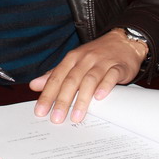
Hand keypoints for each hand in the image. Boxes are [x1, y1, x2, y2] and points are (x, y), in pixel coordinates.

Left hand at [29, 28, 147, 123]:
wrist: (123, 40)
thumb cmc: (95, 55)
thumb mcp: (73, 62)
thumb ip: (54, 74)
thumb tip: (34, 85)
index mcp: (72, 58)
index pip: (56, 78)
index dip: (48, 95)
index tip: (41, 111)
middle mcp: (85, 59)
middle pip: (71, 80)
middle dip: (63, 100)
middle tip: (57, 118)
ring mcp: (102, 62)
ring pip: (90, 79)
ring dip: (82, 98)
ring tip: (76, 116)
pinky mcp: (118, 66)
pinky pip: (111, 76)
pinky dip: (105, 86)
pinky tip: (99, 98)